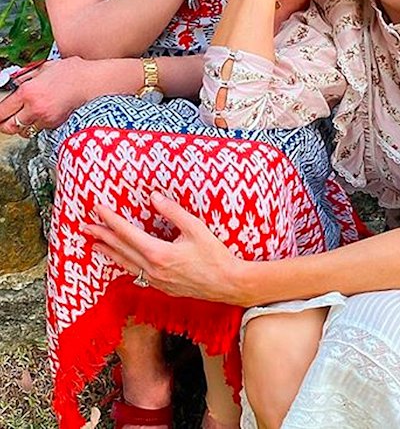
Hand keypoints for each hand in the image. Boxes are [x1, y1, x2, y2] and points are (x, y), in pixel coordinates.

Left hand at [0, 58, 88, 135]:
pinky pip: (39, 129)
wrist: (93, 81)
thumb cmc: (72, 72)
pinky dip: (36, 124)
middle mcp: (35, 108)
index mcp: (28, 92)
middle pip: (9, 127)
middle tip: (5, 119)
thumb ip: (26, 77)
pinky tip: (40, 115)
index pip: (1, 110)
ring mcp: (46, 119)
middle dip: (4, 124)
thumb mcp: (44, 68)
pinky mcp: (56, 125)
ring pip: (24, 131)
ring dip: (21, 126)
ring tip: (23, 117)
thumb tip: (14, 82)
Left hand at [85, 192, 245, 303]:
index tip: (99, 209)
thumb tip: (153, 197)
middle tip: (86, 226)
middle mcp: (152, 270)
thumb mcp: (195, 228)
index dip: (111, 220)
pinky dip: (124, 263)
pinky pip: (136, 273)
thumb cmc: (215, 256)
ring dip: (109, 252)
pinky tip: (122, 261)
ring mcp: (156, 281)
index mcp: (159, 254)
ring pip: (126, 264)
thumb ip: (172, 211)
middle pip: (121, 249)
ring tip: (94, 244)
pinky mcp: (162, 287)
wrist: (228, 284)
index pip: (128, 233)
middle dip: (102, 236)